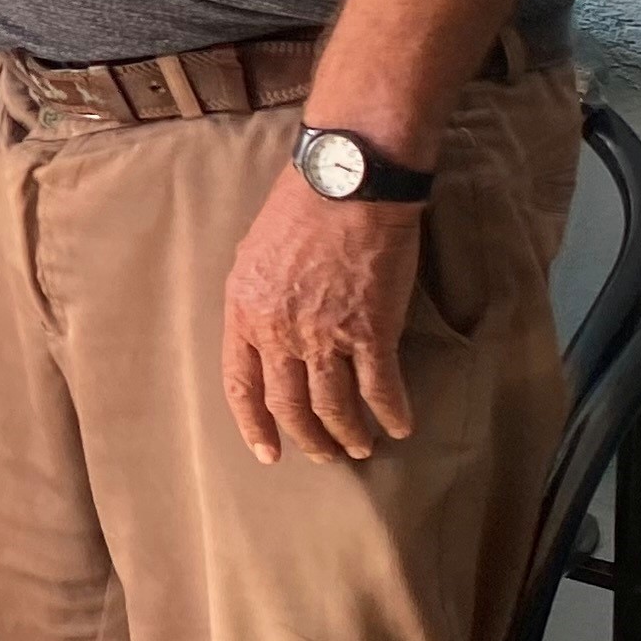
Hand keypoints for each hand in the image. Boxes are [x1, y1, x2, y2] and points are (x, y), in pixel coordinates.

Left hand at [221, 171, 421, 464]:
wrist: (348, 186)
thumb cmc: (300, 209)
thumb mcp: (254, 256)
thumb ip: (257, 300)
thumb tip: (266, 330)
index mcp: (245, 313)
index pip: (241, 385)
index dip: (254, 425)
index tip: (267, 452)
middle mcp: (280, 333)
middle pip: (289, 405)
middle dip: (307, 438)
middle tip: (323, 455)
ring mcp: (326, 336)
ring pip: (334, 405)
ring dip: (348, 434)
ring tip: (360, 448)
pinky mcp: (373, 331)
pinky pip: (381, 388)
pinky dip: (392, 413)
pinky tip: (399, 426)